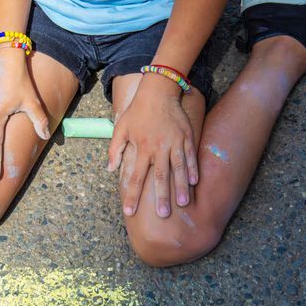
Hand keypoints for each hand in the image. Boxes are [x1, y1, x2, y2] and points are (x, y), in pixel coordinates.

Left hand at [108, 74, 198, 216]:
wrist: (158, 91)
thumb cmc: (137, 111)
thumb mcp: (120, 128)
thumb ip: (115, 150)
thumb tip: (110, 170)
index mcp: (141, 148)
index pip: (135, 177)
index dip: (132, 195)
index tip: (129, 211)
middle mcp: (158, 147)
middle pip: (159, 176)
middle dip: (160, 197)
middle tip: (162, 215)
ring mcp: (174, 142)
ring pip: (178, 168)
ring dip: (180, 187)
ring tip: (183, 203)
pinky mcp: (186, 136)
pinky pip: (190, 155)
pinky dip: (192, 169)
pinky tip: (194, 182)